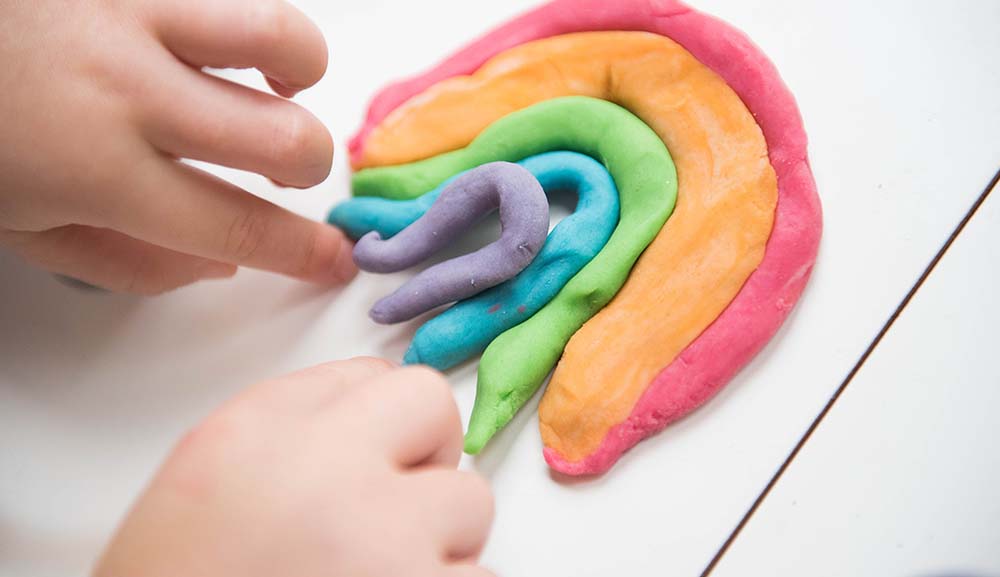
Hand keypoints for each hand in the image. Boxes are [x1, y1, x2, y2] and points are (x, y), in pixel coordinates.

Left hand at [0, 0, 356, 293]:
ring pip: (282, 38)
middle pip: (286, 140)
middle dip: (307, 170)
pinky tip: (222, 36)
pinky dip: (245, 23)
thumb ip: (131, 260)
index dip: (303, 254)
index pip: (238, 225)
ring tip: (273, 86)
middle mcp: (127, 85)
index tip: (332, 260)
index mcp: (96, 169)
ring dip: (297, 75)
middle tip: (282, 171)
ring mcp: (131, 7)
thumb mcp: (23, 228)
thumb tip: (221, 261)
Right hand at [95, 358, 495, 576]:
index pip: (370, 376)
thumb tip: (374, 406)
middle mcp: (325, 472)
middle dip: (424, 456)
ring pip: (470, 502)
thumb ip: (289, 425)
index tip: (374, 455)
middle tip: (393, 509)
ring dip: (440, 539)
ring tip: (378, 572)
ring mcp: (384, 543)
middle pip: (433, 409)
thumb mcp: (205, 479)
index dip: (380, 420)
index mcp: (257, 435)